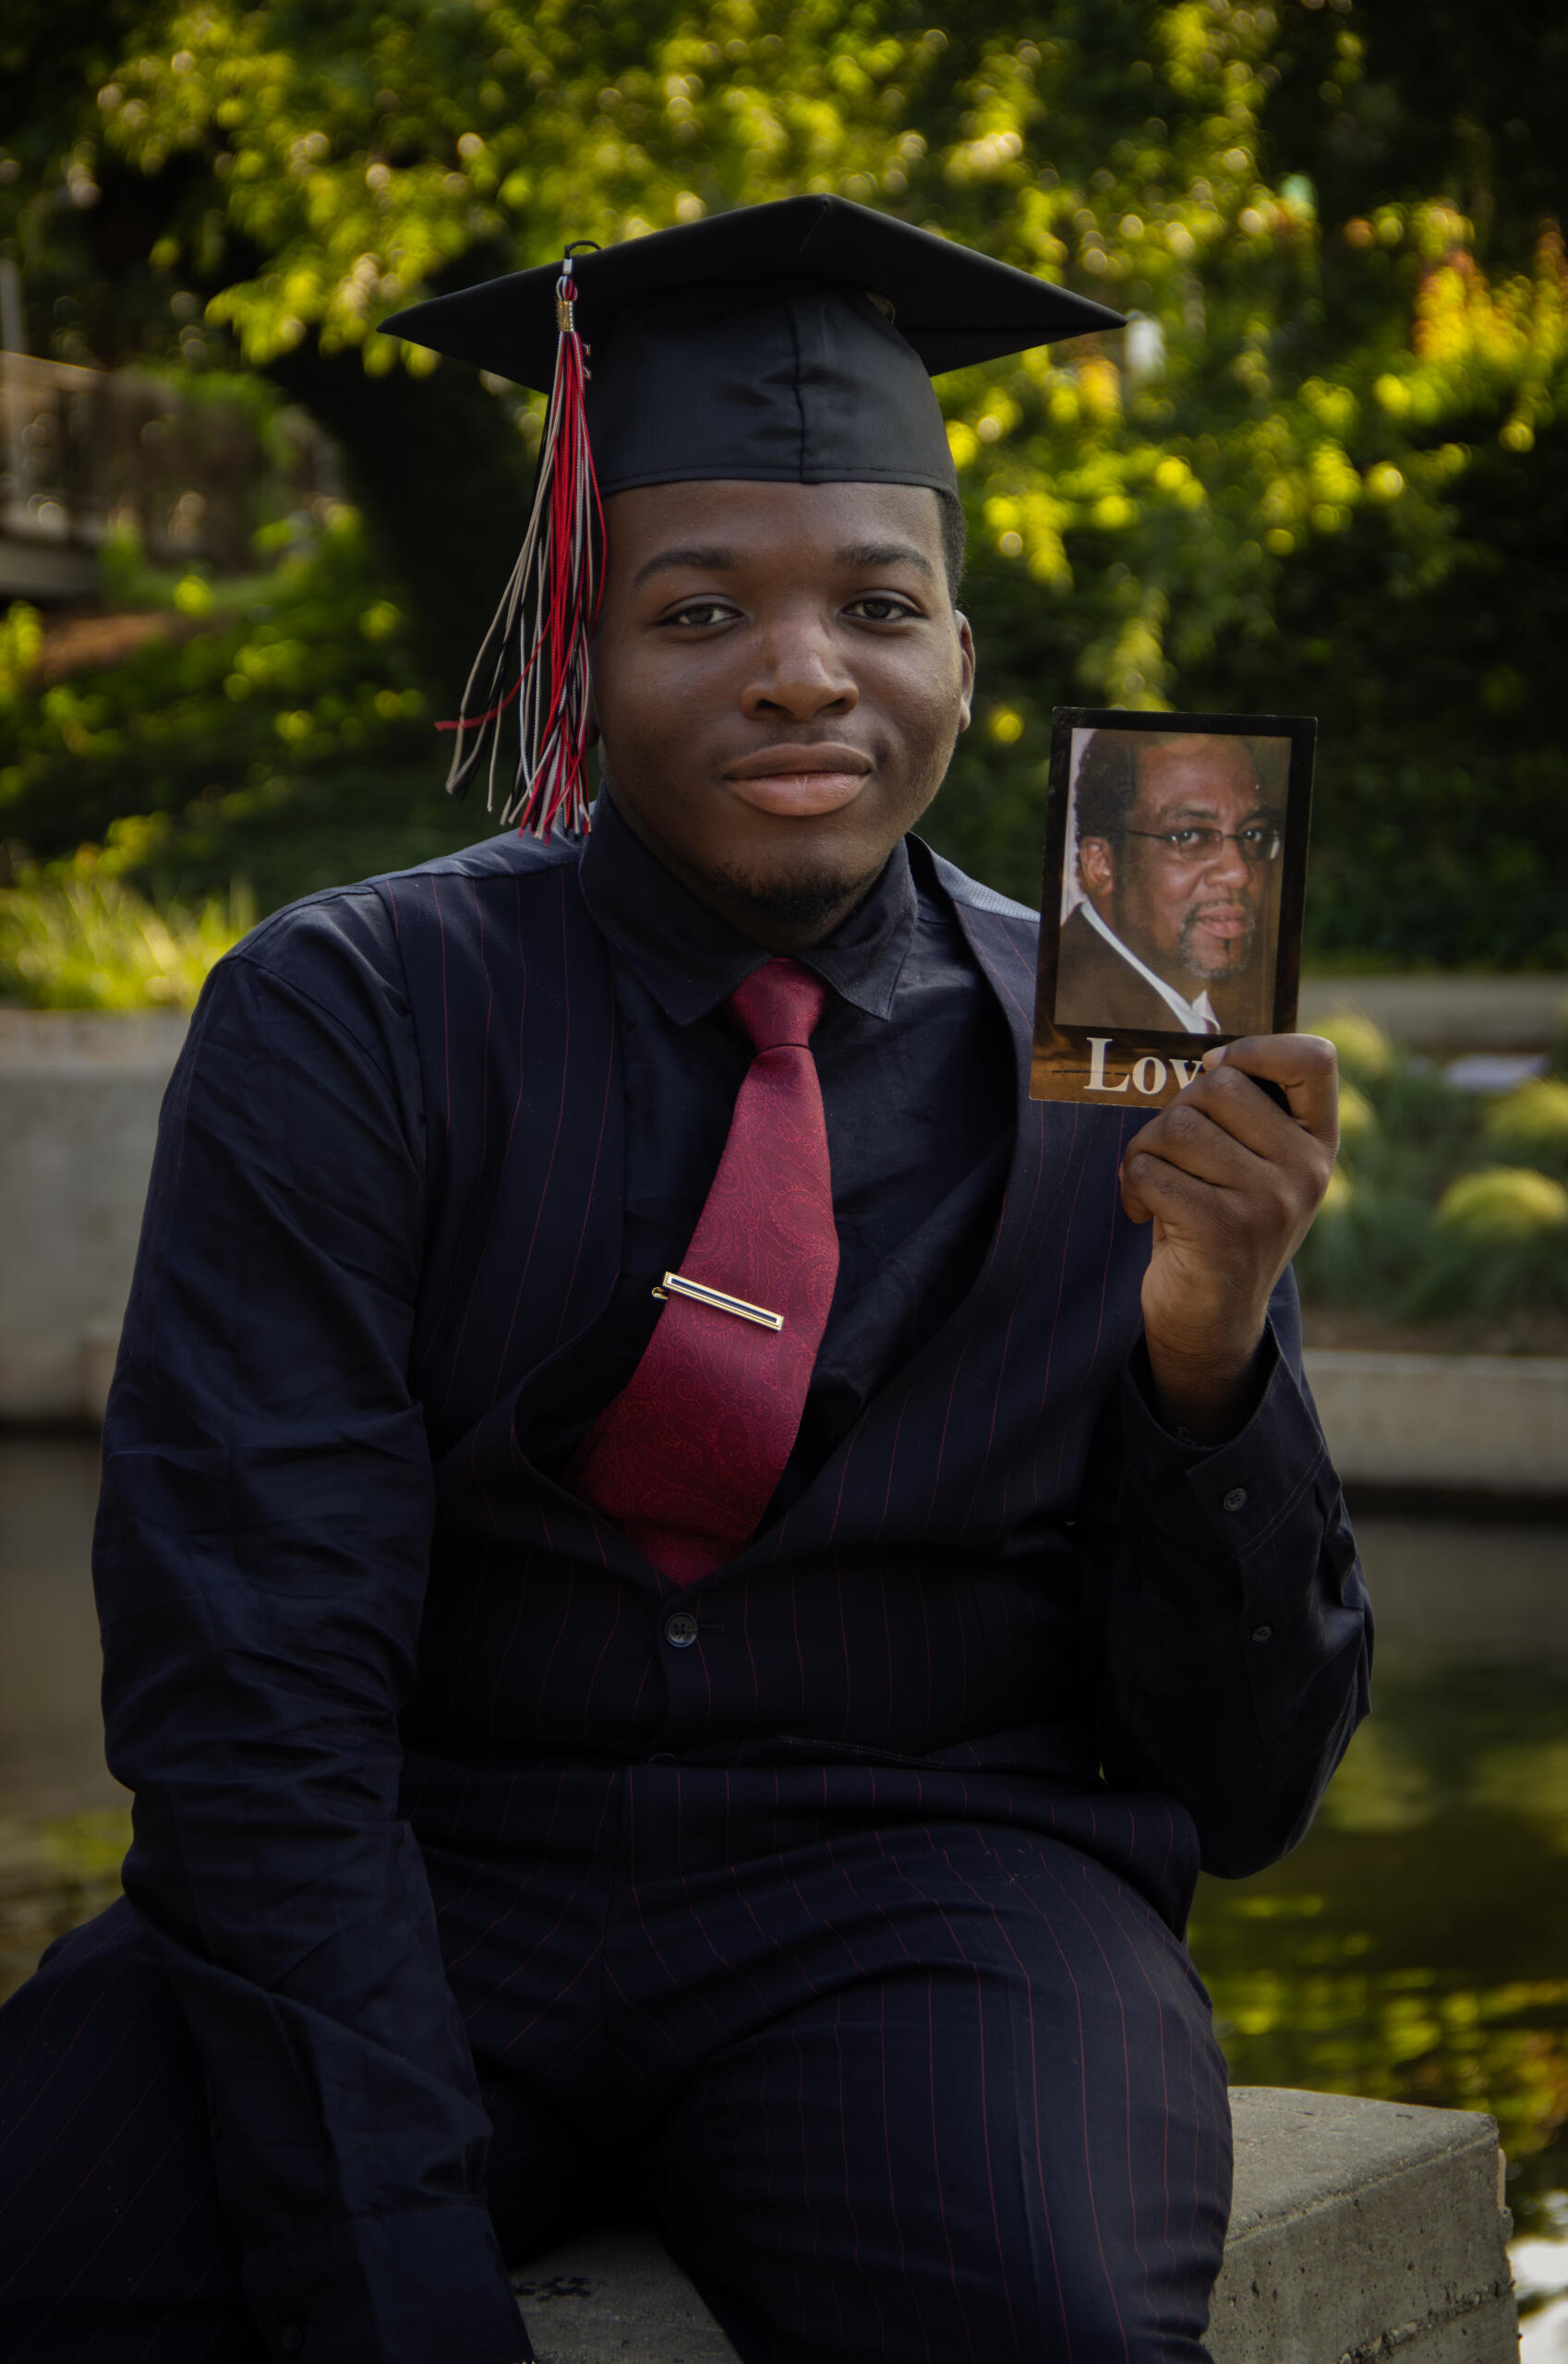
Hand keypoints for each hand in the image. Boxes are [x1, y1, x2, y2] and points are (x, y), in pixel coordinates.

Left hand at [1118, 1034, 1339, 1443]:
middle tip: (1172, 1156)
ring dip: (1146, 1153)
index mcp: (1318, 1143)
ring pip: (1175, 1127)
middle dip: (1174, 1114)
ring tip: (1158, 1189)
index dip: (1255, 1048)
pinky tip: (1144, 1215)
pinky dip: (1130, 1187)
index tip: (1217, 1071)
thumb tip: (1206, 1042)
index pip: (1314, 1058)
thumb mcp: (1251, 1164)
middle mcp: (1306, 1170)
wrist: (1212, 1322)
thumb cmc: (1219, 1222)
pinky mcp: (1222, 1231)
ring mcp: (1269, 1202)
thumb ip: (1243, 1108)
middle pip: (1216, 1086)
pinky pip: (1148, 1170)